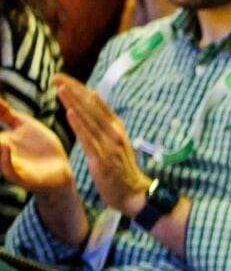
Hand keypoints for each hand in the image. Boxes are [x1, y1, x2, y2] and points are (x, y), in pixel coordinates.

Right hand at [0, 99, 73, 193]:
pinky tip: (4, 146)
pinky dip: (4, 160)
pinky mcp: (24, 178)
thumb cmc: (42, 147)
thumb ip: (6, 113)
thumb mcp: (24, 125)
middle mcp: (2, 153)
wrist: (61, 170)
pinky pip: (9, 172)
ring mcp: (12, 165)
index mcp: (1, 141)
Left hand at [54, 75, 149, 213]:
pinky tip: (71, 113)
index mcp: (116, 127)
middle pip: (91, 106)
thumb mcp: (116, 144)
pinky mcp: (101, 158)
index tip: (64, 78)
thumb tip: (94, 112)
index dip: (80, 89)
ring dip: (73, 102)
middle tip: (56, 77)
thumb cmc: (122, 170)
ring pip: (88, 119)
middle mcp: (114, 131)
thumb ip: (105, 128)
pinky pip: (88, 138)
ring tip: (61, 88)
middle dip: (73, 90)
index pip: (96, 102)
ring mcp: (108, 144)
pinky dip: (79, 124)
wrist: (134, 193)